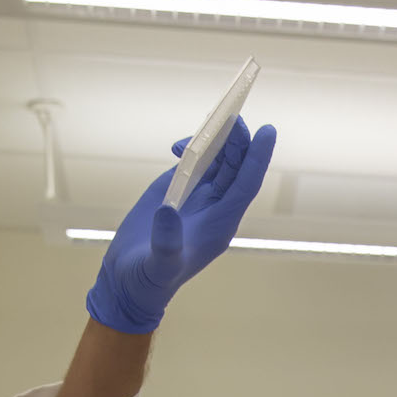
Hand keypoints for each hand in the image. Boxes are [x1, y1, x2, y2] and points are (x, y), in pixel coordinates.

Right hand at [86, 117, 276, 333]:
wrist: (129, 281)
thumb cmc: (148, 280)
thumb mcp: (159, 265)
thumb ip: (166, 242)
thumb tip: (168, 209)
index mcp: (220, 225)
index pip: (246, 185)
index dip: (258, 158)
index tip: (267, 130)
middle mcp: (215, 209)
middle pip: (236, 167)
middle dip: (238, 141)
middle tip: (232, 115)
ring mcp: (198, 199)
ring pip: (219, 162)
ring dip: (219, 140)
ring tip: (213, 118)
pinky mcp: (178, 192)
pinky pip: (196, 164)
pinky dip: (193, 149)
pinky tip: (179, 145)